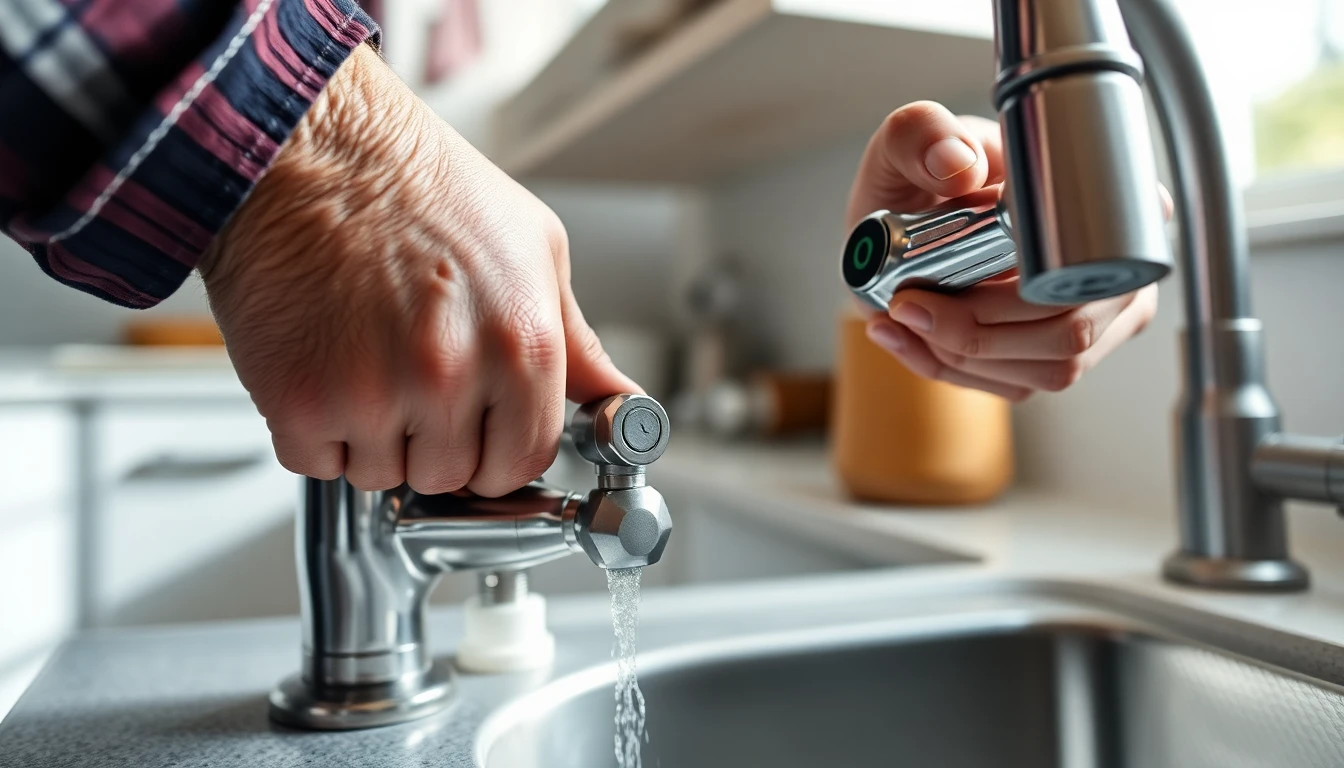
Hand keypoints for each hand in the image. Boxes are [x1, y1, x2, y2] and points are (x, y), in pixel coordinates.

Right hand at [199, 45, 636, 494]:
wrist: (311, 148)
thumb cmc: (422, 190)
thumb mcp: (535, 249)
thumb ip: (577, 344)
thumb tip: (622, 406)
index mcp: (521, 344)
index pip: (524, 460)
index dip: (501, 451)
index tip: (482, 432)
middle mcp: (450, 375)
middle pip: (452, 476)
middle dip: (437, 441)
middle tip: (414, 377)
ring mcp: (371, 394)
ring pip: (382, 476)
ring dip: (375, 439)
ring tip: (368, 360)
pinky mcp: (299, 401)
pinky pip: (317, 464)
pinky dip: (316, 432)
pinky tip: (326, 367)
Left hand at [846, 101, 1160, 401]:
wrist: (902, 216)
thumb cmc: (927, 170)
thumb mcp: (911, 138)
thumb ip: (924, 134)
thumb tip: (958, 166)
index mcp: (1107, 206)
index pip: (1111, 261)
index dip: (1048, 284)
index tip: (969, 280)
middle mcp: (1111, 271)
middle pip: (1071, 332)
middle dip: (982, 330)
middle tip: (908, 302)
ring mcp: (1089, 322)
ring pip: (1044, 370)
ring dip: (962, 354)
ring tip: (900, 314)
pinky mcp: (1046, 359)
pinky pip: (1010, 384)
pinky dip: (947, 367)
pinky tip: (903, 334)